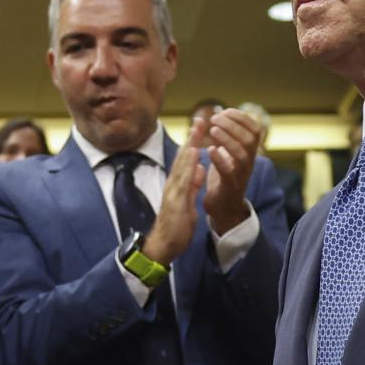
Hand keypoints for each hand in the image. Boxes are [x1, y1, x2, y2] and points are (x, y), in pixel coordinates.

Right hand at [141, 137, 205, 265]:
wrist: (163, 246)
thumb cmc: (175, 226)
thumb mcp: (187, 201)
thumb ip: (193, 184)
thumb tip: (199, 168)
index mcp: (177, 185)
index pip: (185, 160)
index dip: (193, 142)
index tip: (201, 126)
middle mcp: (173, 185)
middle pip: (182, 157)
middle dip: (191, 137)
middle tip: (200, 118)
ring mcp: (173, 192)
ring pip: (182, 165)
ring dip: (190, 146)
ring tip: (197, 129)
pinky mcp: (176, 201)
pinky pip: (184, 181)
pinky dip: (188, 166)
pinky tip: (193, 155)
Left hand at [202, 108, 264, 235]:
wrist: (224, 209)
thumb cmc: (224, 178)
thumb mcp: (228, 155)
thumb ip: (227, 137)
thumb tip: (220, 116)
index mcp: (249, 152)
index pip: (255, 129)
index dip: (242, 117)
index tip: (225, 110)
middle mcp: (249, 162)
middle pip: (250, 139)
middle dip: (233, 125)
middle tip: (215, 118)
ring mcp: (241, 175)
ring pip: (242, 154)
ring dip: (227, 139)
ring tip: (212, 130)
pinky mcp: (230, 187)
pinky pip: (228, 171)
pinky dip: (220, 159)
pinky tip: (210, 150)